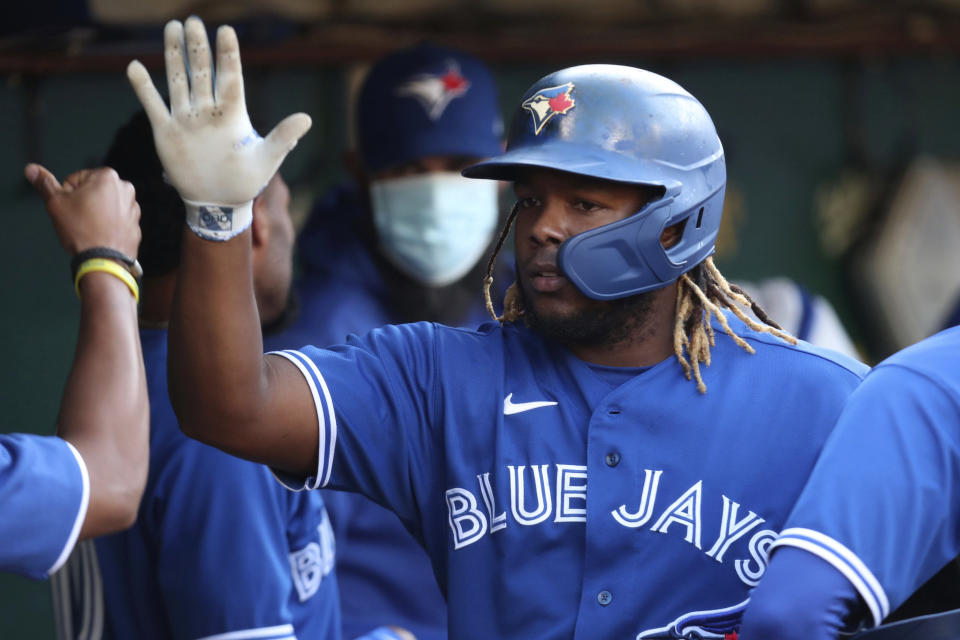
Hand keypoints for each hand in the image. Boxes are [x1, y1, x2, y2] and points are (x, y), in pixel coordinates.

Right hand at [25, 164, 140, 256]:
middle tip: (78, 219)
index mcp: (107, 176)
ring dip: (95, 214)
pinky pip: (114, 221)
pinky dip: (107, 226)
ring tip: (90, 228)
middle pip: (91, 191)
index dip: (67, 195)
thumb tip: (32, 169)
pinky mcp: (135, 224)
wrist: (103, 261)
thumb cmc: (82, 231)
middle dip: (83, 203)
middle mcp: (125, 189)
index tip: (70, 208)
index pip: (75, 179)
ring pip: (103, 206)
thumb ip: (45, 183)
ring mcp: (133, 207)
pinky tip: (100, 235)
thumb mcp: (56, 202)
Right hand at [126, 16, 310, 239]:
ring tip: (173, 27)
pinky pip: (153, 106)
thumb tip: (307, 118)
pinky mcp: (167, 132)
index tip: (225, 31)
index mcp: (232, 114)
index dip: (227, 55)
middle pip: (201, 72)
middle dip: (197, 47)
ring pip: (178, 81)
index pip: (230, 78)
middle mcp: (208, 111)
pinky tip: (134, 66)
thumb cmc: (246, 181)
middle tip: (194, 20)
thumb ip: (283, 137)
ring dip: (174, 55)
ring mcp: (186, 120)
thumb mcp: (267, 159)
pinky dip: (143, 88)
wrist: (219, 202)